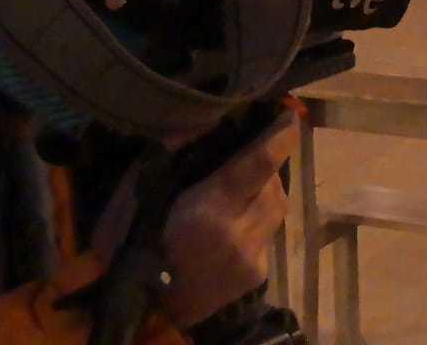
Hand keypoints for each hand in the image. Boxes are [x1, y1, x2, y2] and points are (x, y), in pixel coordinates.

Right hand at [92, 112, 300, 327]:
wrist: (148, 311)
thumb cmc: (137, 247)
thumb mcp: (140, 197)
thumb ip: (168, 158)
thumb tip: (199, 124)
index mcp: (207, 212)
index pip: (258, 165)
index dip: (278, 137)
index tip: (289, 116)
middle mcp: (238, 234)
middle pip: (273, 184)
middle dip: (267, 164)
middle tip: (250, 152)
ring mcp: (252, 258)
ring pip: (277, 208)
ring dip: (266, 190)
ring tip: (242, 185)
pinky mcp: (258, 273)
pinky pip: (268, 232)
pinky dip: (258, 218)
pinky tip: (234, 221)